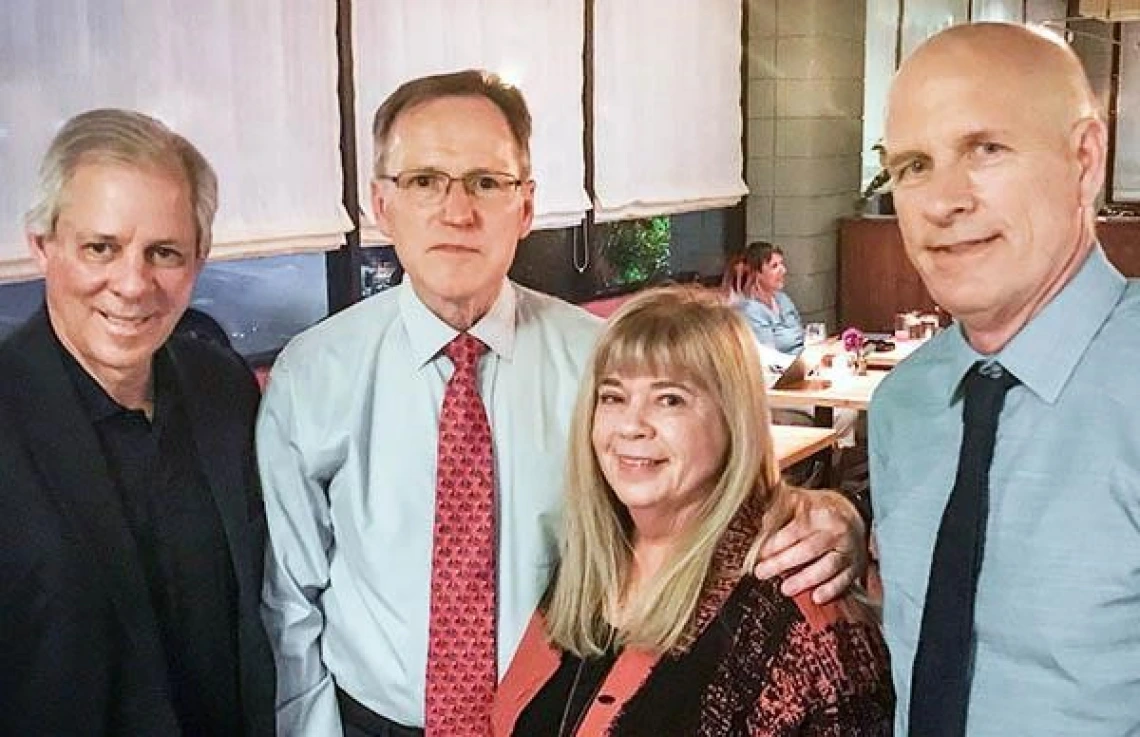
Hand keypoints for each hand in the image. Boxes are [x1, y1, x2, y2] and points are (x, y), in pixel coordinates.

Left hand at [752, 489, 866, 603]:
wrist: (853, 513)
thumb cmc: (818, 510)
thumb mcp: (798, 500)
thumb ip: (778, 511)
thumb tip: (762, 526)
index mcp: (820, 513)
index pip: (796, 529)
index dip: (776, 543)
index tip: (760, 553)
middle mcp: (836, 531)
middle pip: (809, 549)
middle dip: (783, 563)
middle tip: (762, 572)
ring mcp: (848, 549)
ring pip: (827, 567)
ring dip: (805, 580)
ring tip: (785, 588)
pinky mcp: (856, 566)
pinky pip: (845, 580)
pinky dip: (831, 590)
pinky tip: (816, 597)